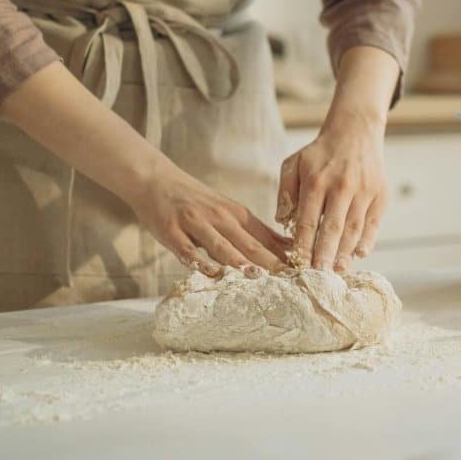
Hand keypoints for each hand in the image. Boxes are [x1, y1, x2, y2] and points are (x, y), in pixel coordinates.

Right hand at [127, 162, 290, 275]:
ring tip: (258, 277)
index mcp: (237, 214)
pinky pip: (188, 250)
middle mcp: (220, 217)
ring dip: (241, 262)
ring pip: (222, 246)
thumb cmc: (197, 201)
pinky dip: (200, 262)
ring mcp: (196, 224)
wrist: (156, 180)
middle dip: (271, 263)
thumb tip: (288, 249)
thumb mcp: (229, 211)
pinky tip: (211, 274)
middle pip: (250, 244)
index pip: (266, 237)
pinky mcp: (172, 232)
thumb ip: (255, 232)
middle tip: (290, 279)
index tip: (303, 270)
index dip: (285, 255)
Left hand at [276, 46, 398, 271]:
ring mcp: (364, 191)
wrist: (355, 133)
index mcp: (317, 180)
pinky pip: (373, 224)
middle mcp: (342, 186)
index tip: (298, 266)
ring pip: (354, 230)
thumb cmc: (319, 154)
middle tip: (318, 278)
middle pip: (332, 229)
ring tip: (337, 272)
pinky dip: (367, 242)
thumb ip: (285, 192)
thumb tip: (283, 222)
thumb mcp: (293, 164)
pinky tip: (358, 256)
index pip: (308, 221)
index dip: (303, 246)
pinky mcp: (380, 195)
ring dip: (345, 253)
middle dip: (324, 256)